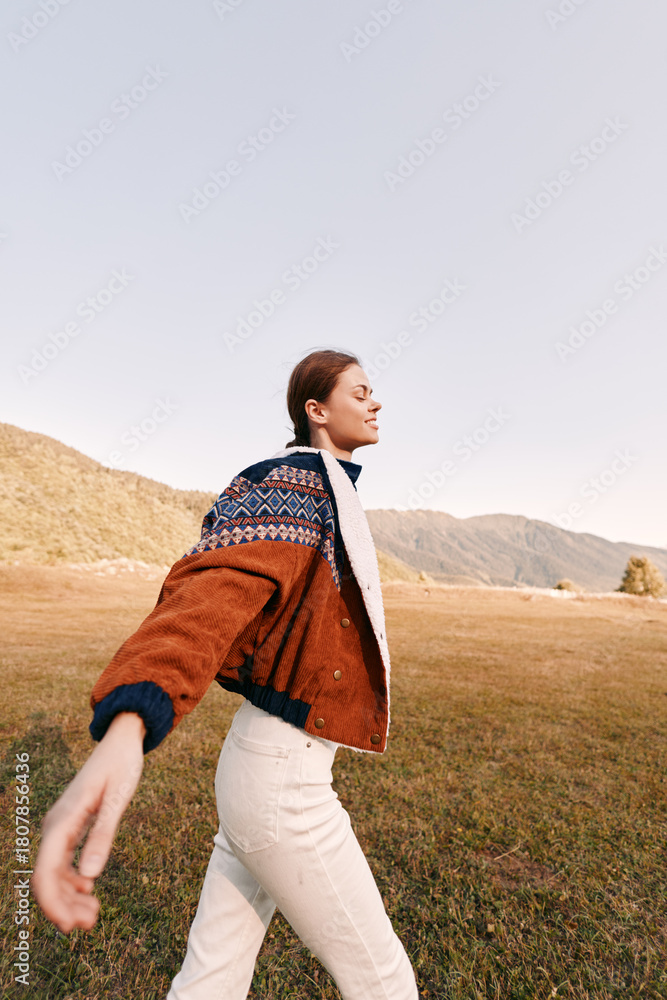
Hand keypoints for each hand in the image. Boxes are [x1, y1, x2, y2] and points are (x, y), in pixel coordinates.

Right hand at [32, 712, 145, 932]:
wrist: (122, 741)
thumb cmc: (122, 765)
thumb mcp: (118, 798)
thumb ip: (104, 834)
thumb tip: (90, 875)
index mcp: (64, 819)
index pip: (45, 871)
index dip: (52, 903)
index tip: (69, 926)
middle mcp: (55, 825)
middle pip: (47, 877)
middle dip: (63, 906)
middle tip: (91, 925)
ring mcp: (61, 826)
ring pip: (54, 872)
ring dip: (69, 897)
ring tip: (94, 915)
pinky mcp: (71, 826)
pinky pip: (63, 861)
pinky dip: (73, 880)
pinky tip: (89, 890)